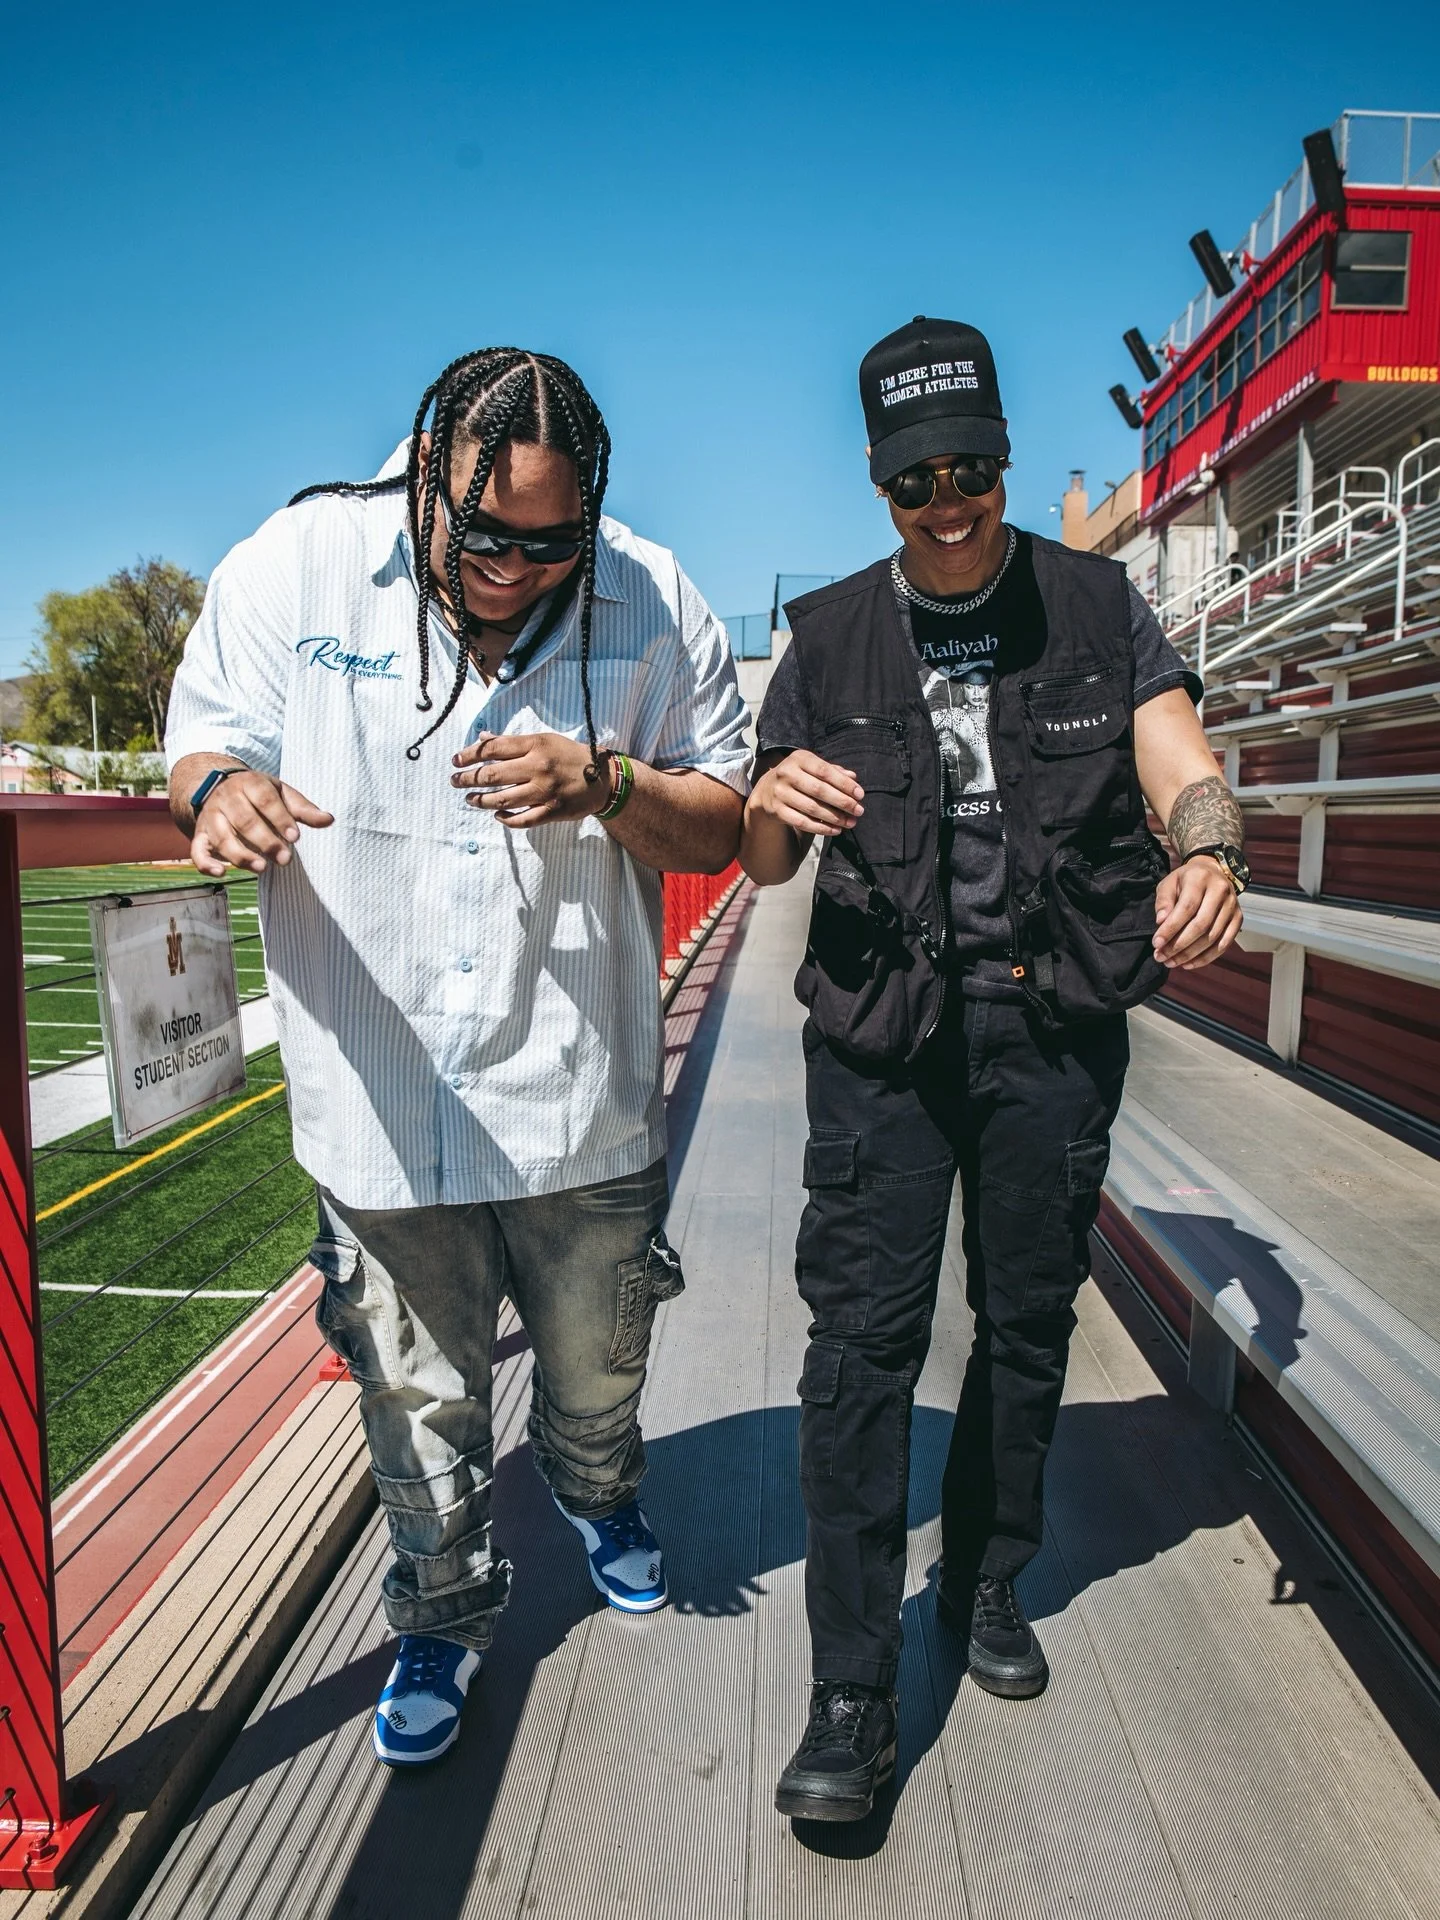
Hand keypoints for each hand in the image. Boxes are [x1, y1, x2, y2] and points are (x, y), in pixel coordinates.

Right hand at [191, 772, 333, 875]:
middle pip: (244, 820)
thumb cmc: (259, 795)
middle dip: (265, 841)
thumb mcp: (282, 794)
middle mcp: (227, 798)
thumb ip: (304, 809)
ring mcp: (211, 817)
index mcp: (249, 783)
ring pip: (222, 837)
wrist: (221, 787)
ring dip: (241, 855)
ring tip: (262, 868)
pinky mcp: (200, 835)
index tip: (295, 838)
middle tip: (285, 859)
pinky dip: (206, 863)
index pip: (264, 799)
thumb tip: (329, 820)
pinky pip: (197, 850)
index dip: (280, 818)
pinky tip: (222, 873)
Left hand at [450, 731, 607, 827]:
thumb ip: (512, 742)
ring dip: (481, 801)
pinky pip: (522, 820)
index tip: (456, 760)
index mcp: (535, 745)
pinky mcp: (553, 811)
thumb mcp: (544, 741)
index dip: (469, 754)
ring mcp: (545, 791)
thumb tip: (482, 739)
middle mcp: (539, 767)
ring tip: (470, 799)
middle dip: (468, 779)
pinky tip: (497, 814)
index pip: (493, 749)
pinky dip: (506, 819)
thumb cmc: (570, 757)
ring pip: (503, 799)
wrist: (605, 779)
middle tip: (455, 782)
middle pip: (492, 775)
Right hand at [747, 750, 864, 838]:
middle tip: (859, 811)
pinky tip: (835, 830)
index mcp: (799, 758)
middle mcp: (786, 773)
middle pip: (819, 790)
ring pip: (811, 808)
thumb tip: (853, 777)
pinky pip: (801, 822)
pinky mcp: (776, 810)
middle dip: (842, 802)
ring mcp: (780, 792)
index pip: (825, 771)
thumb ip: (833, 771)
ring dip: (834, 817)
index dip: (844, 784)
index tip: (860, 795)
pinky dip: (820, 828)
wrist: (768, 789)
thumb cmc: (799, 776)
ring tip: (850, 822)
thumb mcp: (813, 768)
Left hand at [1153, 856, 1242, 969]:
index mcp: (1200, 879)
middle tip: (1161, 956)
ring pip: (1212, 937)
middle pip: (1201, 925)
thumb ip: (1164, 901)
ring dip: (1190, 954)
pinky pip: (1224, 943)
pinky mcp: (1239, 918)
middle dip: (1179, 945)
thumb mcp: (1169, 883)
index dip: (1171, 928)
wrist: (1212, 872)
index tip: (1156, 944)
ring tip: (1171, 962)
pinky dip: (1206, 957)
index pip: (1186, 908)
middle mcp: (1220, 891)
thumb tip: (1161, 922)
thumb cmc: (1186, 880)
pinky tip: (1189, 964)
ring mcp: (1232, 906)